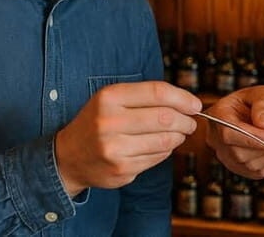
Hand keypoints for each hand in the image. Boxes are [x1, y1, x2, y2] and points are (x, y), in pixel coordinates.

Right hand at [55, 81, 201, 196]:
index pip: (157, 92)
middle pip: (165, 118)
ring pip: (165, 141)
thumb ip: (146, 97)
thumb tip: (188, 103)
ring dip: (179, 137)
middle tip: (190, 122)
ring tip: (178, 134)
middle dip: (186, 120)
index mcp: (109, 98)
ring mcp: (114, 149)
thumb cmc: (98, 122)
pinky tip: (160, 147)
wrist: (68, 157)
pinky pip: (157, 158)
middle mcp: (109, 122)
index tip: (195, 104)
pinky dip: (165, 152)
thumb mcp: (113, 99)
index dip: (183, 98)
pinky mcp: (121, 170)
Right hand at [205, 85, 263, 178]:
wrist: (263, 115)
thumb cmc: (260, 102)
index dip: (252, 139)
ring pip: (250, 165)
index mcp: (218, 115)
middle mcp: (217, 138)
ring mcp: (226, 156)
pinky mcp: (239, 168)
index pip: (228, 134)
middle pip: (239, 153)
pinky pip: (258, 172)